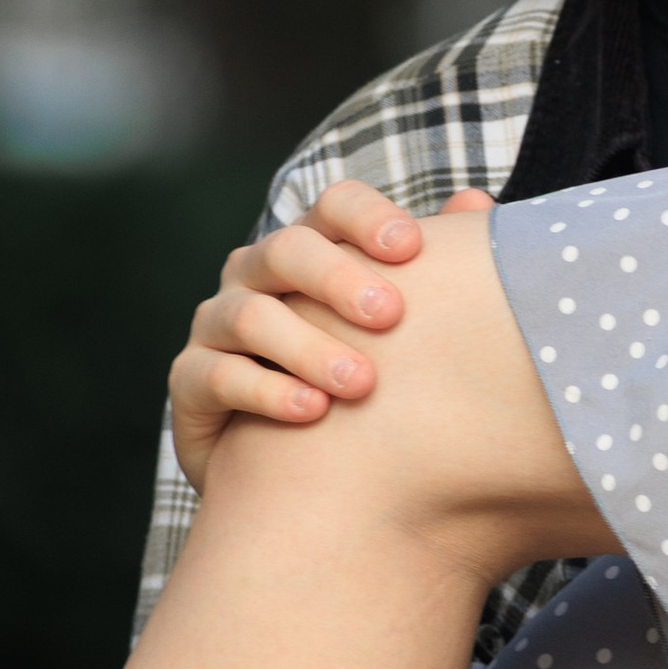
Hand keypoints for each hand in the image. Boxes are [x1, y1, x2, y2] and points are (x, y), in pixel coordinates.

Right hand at [167, 180, 476, 487]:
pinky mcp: (190, 382)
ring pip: (250, 315)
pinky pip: (217, 376)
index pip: (332, 206)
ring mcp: (217, 324)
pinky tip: (312, 413)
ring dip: (309, 347)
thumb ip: (435, 265)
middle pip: (286, 250)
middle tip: (391, 317)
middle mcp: (256, 274)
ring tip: (362, 384)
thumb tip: (477, 203)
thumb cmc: (356, 372)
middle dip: (339, 279)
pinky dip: (267, 393)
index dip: (367, 217)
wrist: (292, 465)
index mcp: (310, 247)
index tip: (412, 247)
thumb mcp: (397, 322)